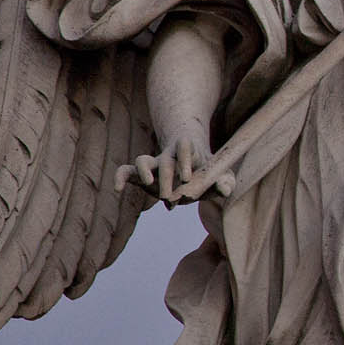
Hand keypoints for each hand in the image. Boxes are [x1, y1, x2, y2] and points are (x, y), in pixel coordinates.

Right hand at [116, 135, 230, 204]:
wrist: (189, 164)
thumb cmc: (206, 170)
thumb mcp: (219, 175)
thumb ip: (225, 182)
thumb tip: (226, 190)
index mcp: (189, 153)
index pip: (185, 147)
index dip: (185, 160)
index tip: (187, 177)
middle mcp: (169, 156)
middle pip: (165, 162)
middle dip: (166, 178)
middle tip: (170, 197)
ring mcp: (154, 164)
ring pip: (143, 160)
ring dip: (144, 172)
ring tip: (149, 185)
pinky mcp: (142, 174)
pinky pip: (126, 171)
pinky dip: (120, 177)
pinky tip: (117, 189)